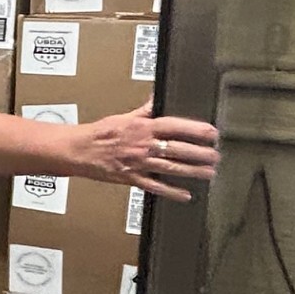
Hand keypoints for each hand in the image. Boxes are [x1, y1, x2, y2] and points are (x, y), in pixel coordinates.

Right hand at [74, 102, 220, 200]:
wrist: (78, 150)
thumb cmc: (98, 134)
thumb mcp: (123, 117)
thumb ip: (144, 110)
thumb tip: (157, 98)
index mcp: (143, 128)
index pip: (175, 126)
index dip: (195, 130)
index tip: (212, 133)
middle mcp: (144, 146)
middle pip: (178, 149)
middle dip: (200, 154)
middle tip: (216, 156)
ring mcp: (139, 163)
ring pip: (171, 168)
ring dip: (192, 171)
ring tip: (209, 173)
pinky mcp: (132, 178)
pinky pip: (155, 186)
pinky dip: (171, 191)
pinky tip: (185, 195)